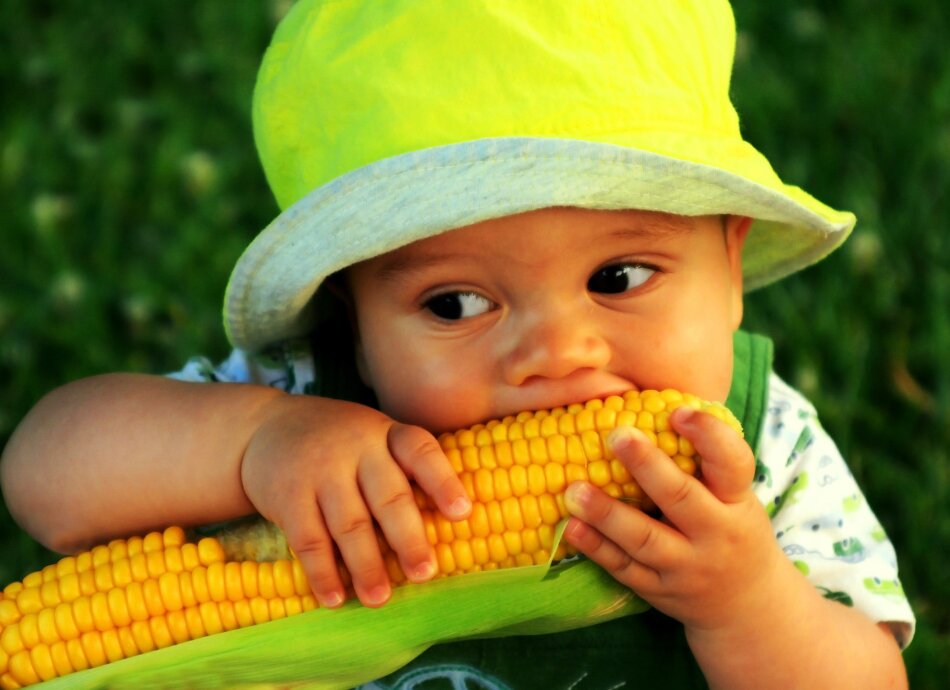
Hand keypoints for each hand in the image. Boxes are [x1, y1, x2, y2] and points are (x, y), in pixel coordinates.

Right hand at [240, 395, 470, 608]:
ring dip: (366, 567)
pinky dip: (323, 572)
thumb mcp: (375, 439)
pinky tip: (335, 598)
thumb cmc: (340, 444)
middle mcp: (358, 447)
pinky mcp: (289, 494)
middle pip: (388, 496)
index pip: (421, 452)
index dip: (443, 482)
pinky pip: (309, 539)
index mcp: (388, 434)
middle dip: (408, 539)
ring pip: (350, 524)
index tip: (463, 513)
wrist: (267, 426)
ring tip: (379, 599)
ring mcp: (321, 470)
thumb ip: (403, 473)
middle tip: (424, 574)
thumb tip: (448, 531)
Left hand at [561, 406, 782, 634]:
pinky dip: (595, 548)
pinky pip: (624, 569)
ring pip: (645, 539)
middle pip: (681, 499)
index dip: (709, 436)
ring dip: (606, 513)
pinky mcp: (659, 590)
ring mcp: (686, 567)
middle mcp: (716, 535)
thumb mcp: (733, 496)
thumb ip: (702, 461)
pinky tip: (571, 527)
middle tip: (615, 435)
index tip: (679, 411)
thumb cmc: (730, 527)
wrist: (746, 604)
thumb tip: (644, 403)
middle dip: (648, 467)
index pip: (733, 465)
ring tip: (573, 490)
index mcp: (738, 501)